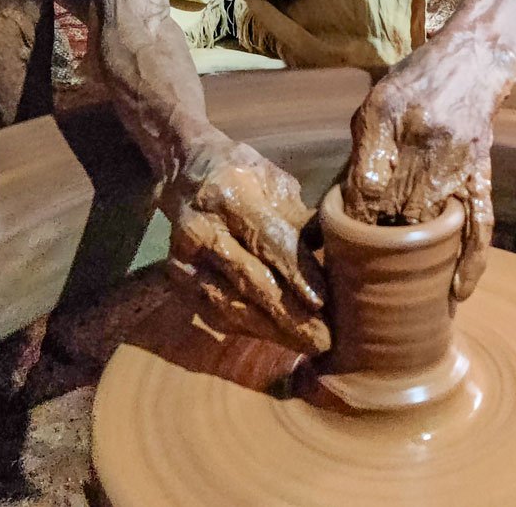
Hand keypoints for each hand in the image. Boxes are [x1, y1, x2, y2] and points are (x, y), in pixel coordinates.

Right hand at [164, 135, 329, 354]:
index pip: (269, 241)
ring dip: (272, 330)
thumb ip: (300, 219)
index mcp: (231, 195)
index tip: (324, 303)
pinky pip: (215, 313)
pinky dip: (248, 328)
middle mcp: (202, 228)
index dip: (297, 274)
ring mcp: (184, 257)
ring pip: (231, 304)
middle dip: (290, 315)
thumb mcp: (275, 183)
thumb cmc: (244, 176)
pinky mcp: (177, 279)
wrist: (186, 171)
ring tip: (306, 345)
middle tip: (324, 340)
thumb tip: (338, 256)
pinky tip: (275, 337)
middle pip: (250, 280)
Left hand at [341, 33, 515, 300]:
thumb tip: (343, 201)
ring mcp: (460, 161)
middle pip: (397, 209)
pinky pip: (480, 224)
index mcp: (389, 118)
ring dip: (415, 253)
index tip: (344, 237)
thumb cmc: (417, 77)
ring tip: (399, 279)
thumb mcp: (376, 101)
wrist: (474, 56)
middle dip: (380, 238)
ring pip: (432, 223)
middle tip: (366, 263)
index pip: (365, 186)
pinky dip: (471, 261)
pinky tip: (457, 292)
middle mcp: (425, 141)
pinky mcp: (484, 173)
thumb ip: (361, 148)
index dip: (353, 217)